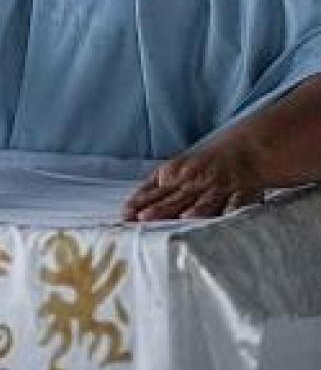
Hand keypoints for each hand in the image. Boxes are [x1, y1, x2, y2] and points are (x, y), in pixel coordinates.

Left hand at [122, 137, 263, 221]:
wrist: (243, 149)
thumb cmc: (201, 164)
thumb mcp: (173, 170)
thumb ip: (151, 190)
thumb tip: (127, 211)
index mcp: (173, 175)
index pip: (152, 193)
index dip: (139, 204)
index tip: (126, 216)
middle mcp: (193, 182)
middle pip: (174, 199)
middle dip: (159, 209)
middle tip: (144, 219)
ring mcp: (216, 188)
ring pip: (203, 203)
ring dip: (194, 211)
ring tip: (183, 219)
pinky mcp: (240, 194)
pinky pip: (235, 205)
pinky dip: (230, 212)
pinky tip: (225, 220)